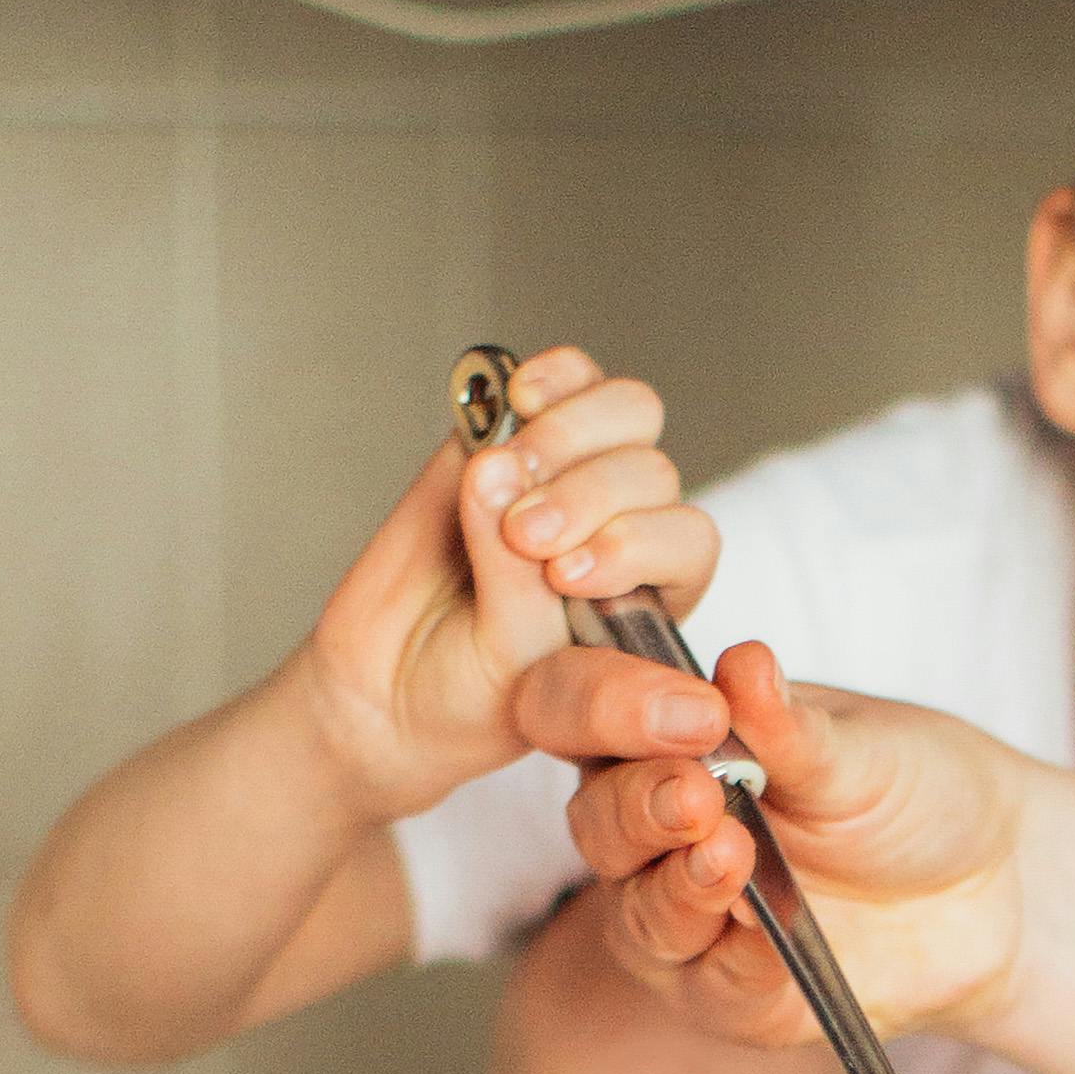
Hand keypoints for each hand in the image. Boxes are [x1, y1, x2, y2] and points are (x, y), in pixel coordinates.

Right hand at [296, 345, 724, 821]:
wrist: (388, 689)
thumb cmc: (471, 696)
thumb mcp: (513, 666)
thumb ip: (518, 576)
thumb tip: (496, 469)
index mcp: (650, 598)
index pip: (686, 542)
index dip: (633, 544)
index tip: (564, 576)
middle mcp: (623, 531)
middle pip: (649, 472)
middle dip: (586, 496)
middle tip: (522, 535)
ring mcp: (570, 477)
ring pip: (622, 414)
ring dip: (567, 435)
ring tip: (498, 473)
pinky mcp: (511, 438)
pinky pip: (562, 382)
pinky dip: (548, 378)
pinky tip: (517, 396)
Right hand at [534, 628, 1032, 1049]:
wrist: (992, 883)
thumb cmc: (912, 791)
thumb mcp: (863, 749)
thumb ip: (791, 726)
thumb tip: (743, 666)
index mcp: (669, 746)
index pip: (592, 720)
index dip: (611, 709)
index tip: (689, 713)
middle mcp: (657, 833)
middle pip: (602, 826)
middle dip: (641, 809)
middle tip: (696, 796)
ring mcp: (685, 920)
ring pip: (641, 917)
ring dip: (680, 889)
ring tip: (728, 857)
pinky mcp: (728, 996)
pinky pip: (711, 987)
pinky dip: (737, 962)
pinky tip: (768, 935)